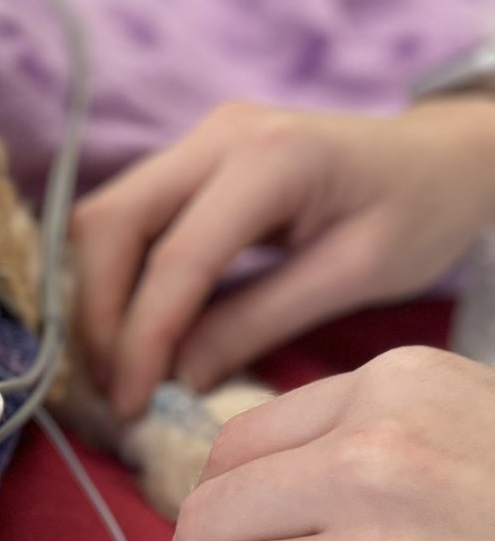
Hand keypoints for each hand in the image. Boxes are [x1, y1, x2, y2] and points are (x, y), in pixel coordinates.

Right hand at [72, 96, 494, 420]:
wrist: (443, 158)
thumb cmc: (419, 212)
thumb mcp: (354, 277)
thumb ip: (259, 324)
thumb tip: (175, 381)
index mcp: (273, 158)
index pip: (175, 258)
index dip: (141, 339)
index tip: (132, 406)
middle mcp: (219, 134)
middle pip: (109, 224)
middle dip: (98, 317)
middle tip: (116, 391)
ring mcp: (198, 140)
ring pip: (103, 220)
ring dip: (98, 299)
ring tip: (122, 369)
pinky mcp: (190, 159)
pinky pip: (126, 219)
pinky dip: (117, 280)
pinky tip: (136, 331)